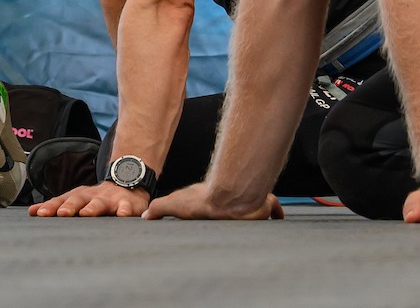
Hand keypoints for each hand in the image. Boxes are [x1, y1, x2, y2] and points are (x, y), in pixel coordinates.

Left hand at [30, 182, 151, 217]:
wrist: (126, 186)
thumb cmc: (96, 199)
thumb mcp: (76, 201)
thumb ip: (56, 206)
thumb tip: (32, 211)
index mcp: (77, 196)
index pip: (61, 201)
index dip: (50, 207)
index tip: (39, 214)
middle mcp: (91, 196)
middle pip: (78, 199)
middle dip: (69, 206)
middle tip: (61, 214)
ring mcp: (109, 199)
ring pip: (100, 203)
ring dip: (92, 207)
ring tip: (86, 213)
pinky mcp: (127, 204)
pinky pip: (126, 207)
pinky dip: (124, 211)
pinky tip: (122, 215)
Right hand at [143, 182, 283, 220]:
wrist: (230, 199)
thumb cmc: (205, 201)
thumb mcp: (174, 203)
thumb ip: (159, 208)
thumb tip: (144, 215)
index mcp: (216, 200)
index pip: (215, 205)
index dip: (216, 209)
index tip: (216, 215)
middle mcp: (234, 199)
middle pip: (238, 206)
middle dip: (238, 211)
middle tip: (237, 220)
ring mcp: (249, 202)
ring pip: (258, 207)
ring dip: (259, 212)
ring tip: (255, 221)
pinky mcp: (265, 206)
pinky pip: (274, 209)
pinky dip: (275, 213)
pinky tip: (275, 218)